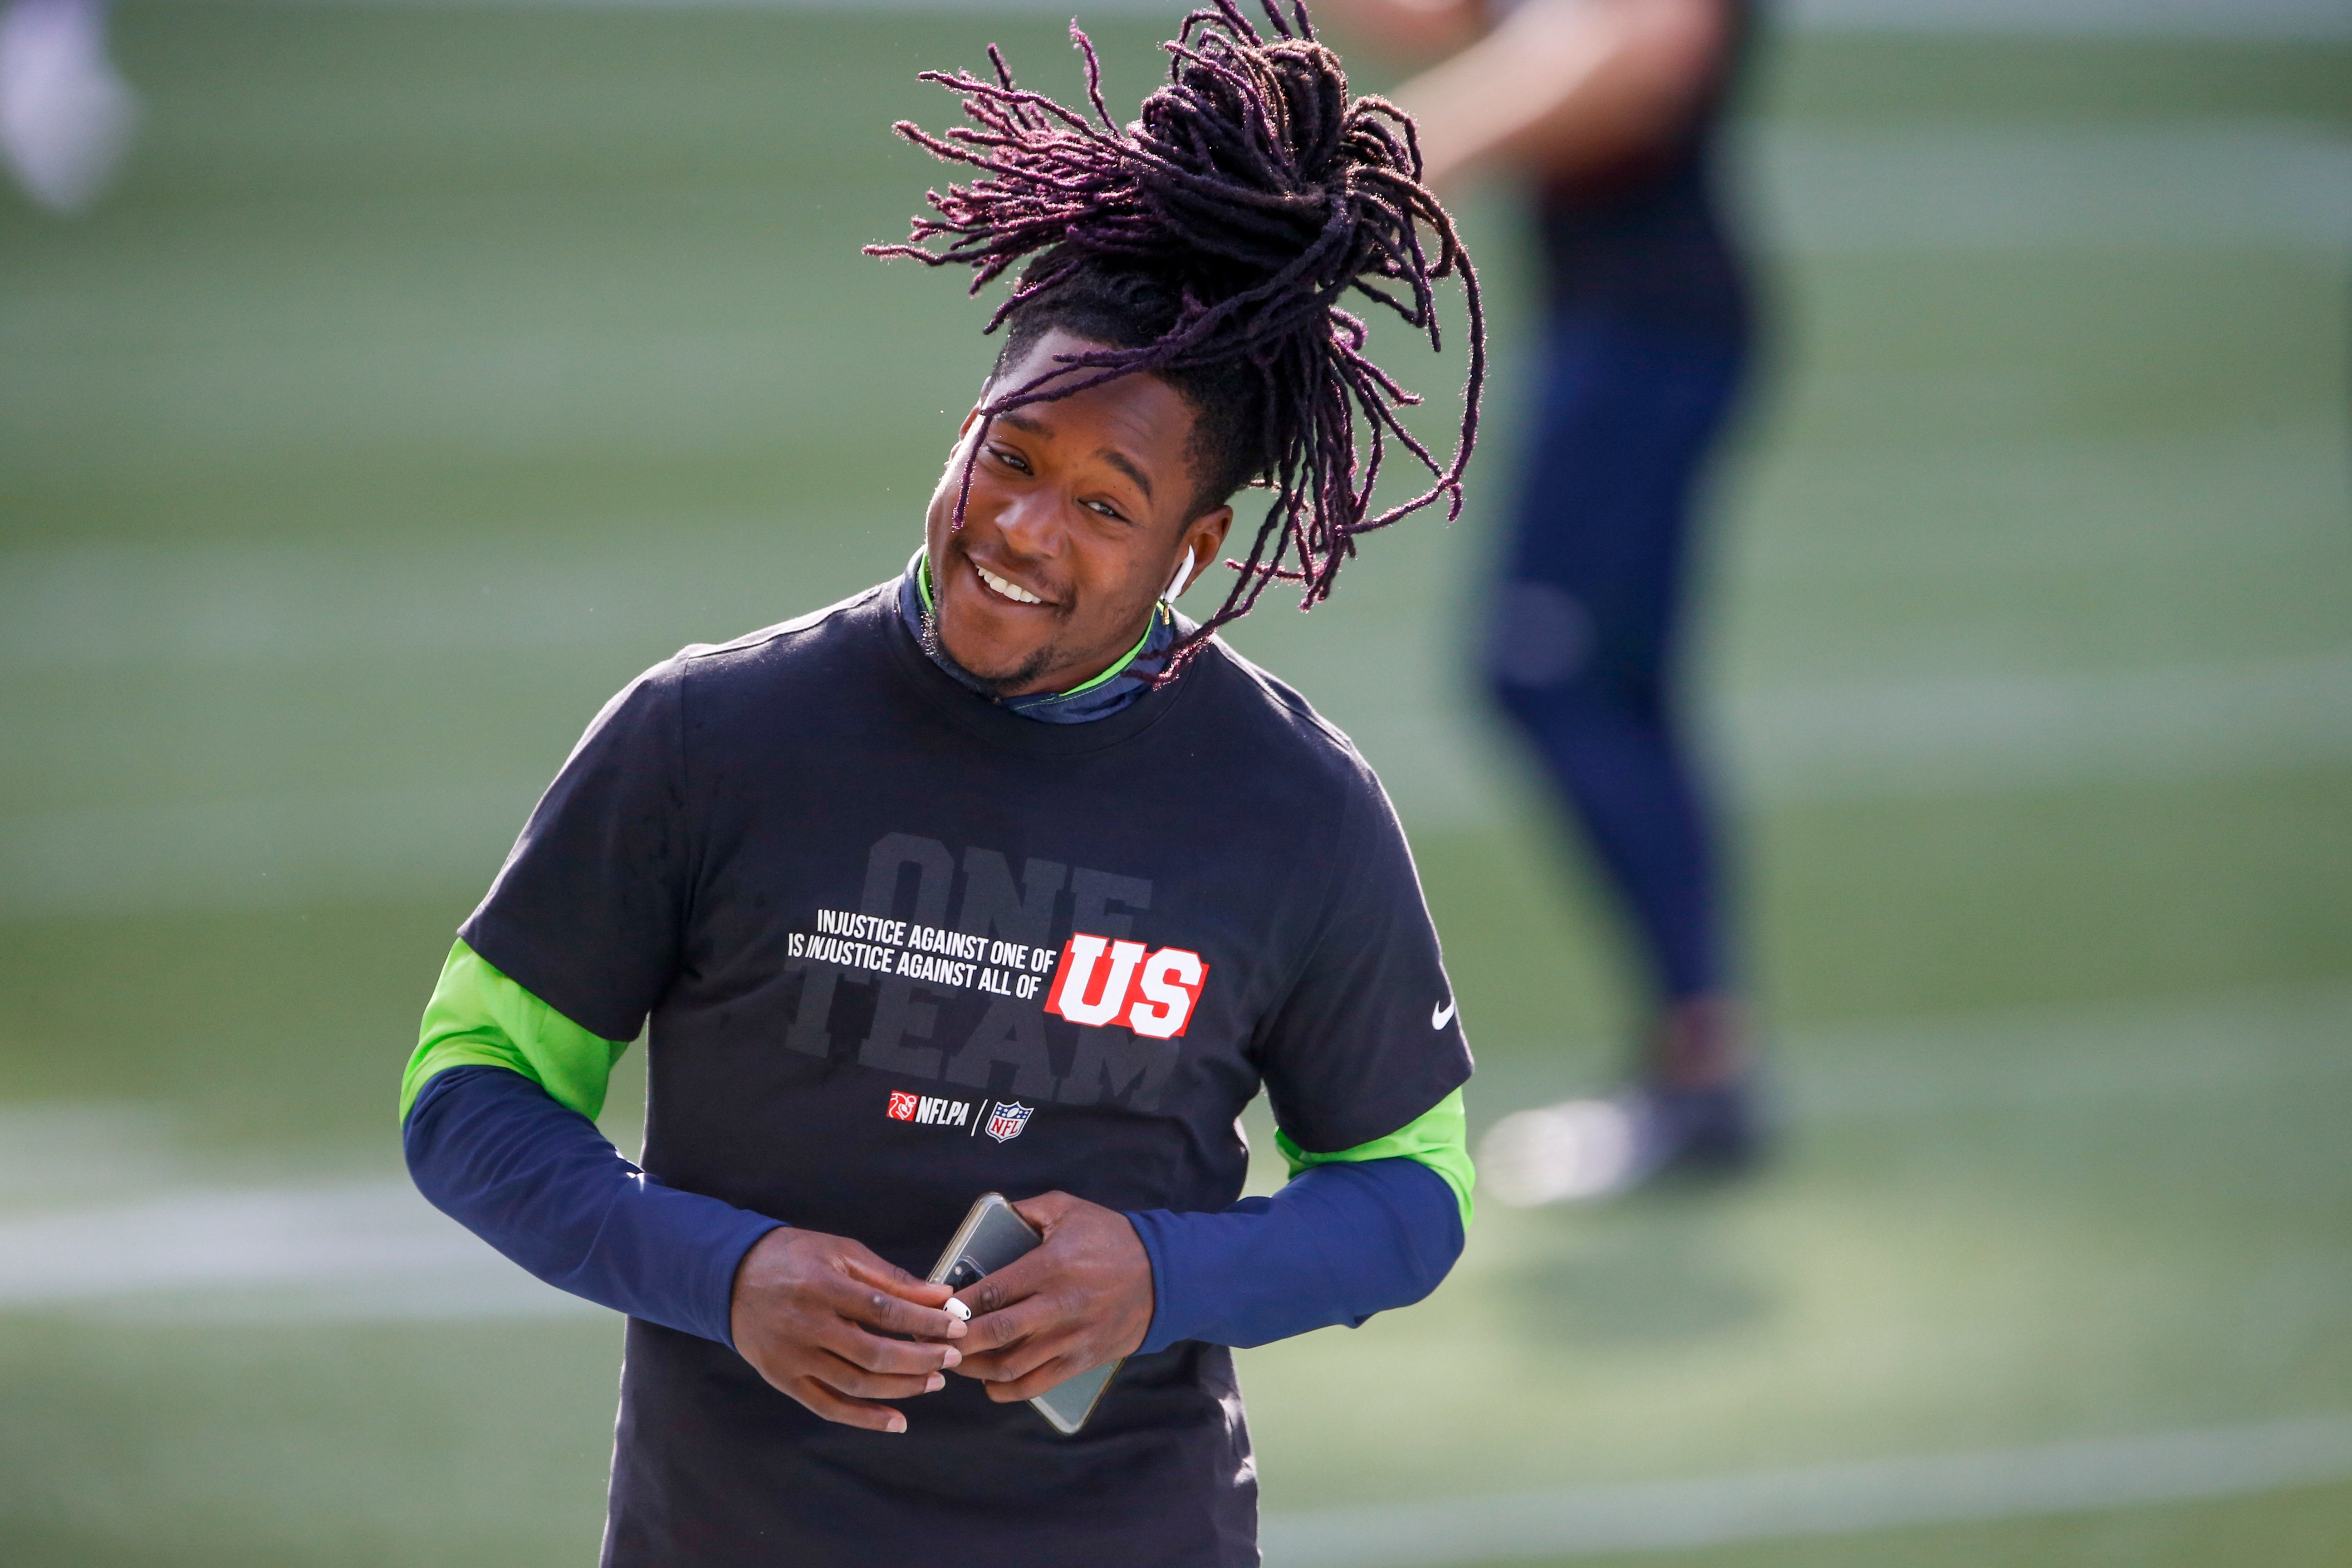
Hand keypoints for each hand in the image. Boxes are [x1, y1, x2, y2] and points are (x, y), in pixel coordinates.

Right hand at [729, 1228, 966, 1432]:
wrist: (732, 1277)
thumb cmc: (794, 1258)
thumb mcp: (841, 1253)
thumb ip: (891, 1277)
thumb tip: (940, 1295)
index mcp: (823, 1287)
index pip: (885, 1311)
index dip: (926, 1322)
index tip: (956, 1327)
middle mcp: (807, 1326)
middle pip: (874, 1353)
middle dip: (921, 1359)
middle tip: (952, 1358)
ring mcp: (794, 1357)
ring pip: (857, 1384)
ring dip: (902, 1388)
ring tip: (934, 1382)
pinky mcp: (784, 1379)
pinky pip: (829, 1406)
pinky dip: (865, 1419)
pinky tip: (897, 1420)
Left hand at [950, 1191, 1153, 1401]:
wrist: (1164, 1276)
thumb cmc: (1111, 1238)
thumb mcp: (1068, 1209)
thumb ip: (1027, 1211)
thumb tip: (992, 1215)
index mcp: (1051, 1266)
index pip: (992, 1291)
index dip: (957, 1305)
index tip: (935, 1308)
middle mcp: (1058, 1306)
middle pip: (994, 1333)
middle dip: (956, 1340)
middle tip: (933, 1338)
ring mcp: (1070, 1339)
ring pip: (1010, 1366)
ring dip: (974, 1367)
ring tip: (954, 1358)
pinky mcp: (1081, 1360)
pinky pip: (1035, 1385)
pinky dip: (1006, 1390)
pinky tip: (989, 1382)